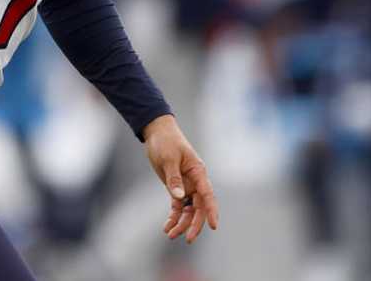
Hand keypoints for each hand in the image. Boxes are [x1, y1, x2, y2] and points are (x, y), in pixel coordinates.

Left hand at [142, 114, 218, 243]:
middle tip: (188, 238)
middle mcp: (195, 181)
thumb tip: (179, 197)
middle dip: (194, 224)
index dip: (212, 211)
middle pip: (199, 207)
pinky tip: (167, 227)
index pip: (208, 195)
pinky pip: (177, 207)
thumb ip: (174, 178)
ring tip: (171, 235)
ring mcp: (186, 185)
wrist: (156, 132)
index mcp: (198, 172)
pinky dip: (173, 217)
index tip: (214, 226)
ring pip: (188, 210)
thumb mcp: (168, 159)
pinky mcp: (175, 187)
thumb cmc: (166, 142)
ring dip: (182, 223)